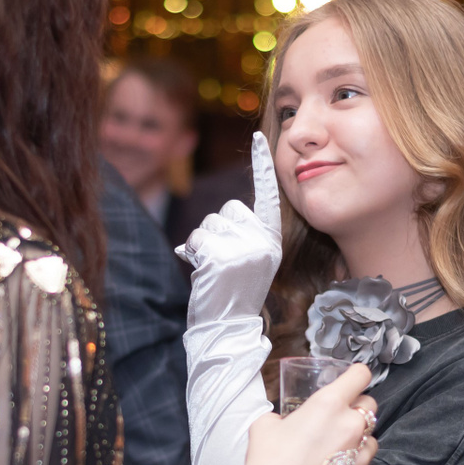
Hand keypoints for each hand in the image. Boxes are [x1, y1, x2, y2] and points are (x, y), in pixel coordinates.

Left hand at [175, 131, 282, 323]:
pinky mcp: (223, 257)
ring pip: (208, 223)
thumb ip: (235, 238)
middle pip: (228, 209)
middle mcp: (264, 241)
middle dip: (214, 230)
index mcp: (272, 240)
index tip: (259, 135)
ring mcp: (245, 248)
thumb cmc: (229, 296)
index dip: (262, 166)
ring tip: (212, 271)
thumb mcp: (243, 262)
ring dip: (201, 244)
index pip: (267, 196)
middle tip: (220, 262)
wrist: (227, 328)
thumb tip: (203, 231)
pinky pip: (195, 238)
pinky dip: (191, 254)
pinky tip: (202, 273)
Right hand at [241, 363, 376, 464]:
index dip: (355, 377)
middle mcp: (351, 426)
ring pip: (370, 439)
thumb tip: (285, 421)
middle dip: (356, 410)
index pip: (360, 376)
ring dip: (357, 442)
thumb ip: (283, 416)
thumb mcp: (265, 425)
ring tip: (334, 454)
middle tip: (336, 422)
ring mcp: (360, 456)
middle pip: (370, 406)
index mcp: (329, 404)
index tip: (351, 382)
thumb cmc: (267, 461)